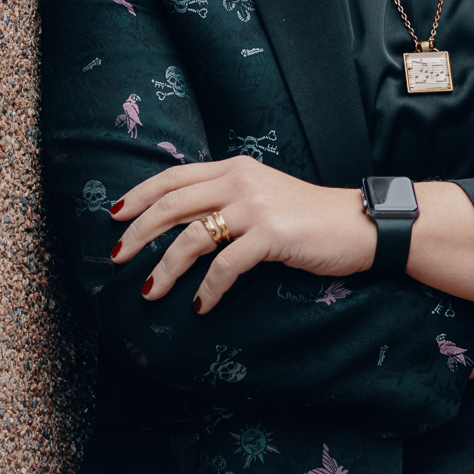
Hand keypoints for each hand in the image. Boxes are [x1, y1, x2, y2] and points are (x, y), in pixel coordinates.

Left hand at [108, 157, 377, 313]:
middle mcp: (239, 181)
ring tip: (149, 291)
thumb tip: (181, 223)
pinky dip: (208, 288)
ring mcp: (255, 207)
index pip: (173, 177)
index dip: (139, 195)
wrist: (359, 225)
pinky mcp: (272, 235)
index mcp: (234, 168)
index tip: (114, 216)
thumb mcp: (262, 196)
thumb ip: (226, 199)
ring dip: (165, 268)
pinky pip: (226, 265)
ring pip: (191, 237)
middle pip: (171, 204)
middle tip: (116, 257)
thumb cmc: (309, 218)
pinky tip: (200, 305)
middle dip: (138, 233)